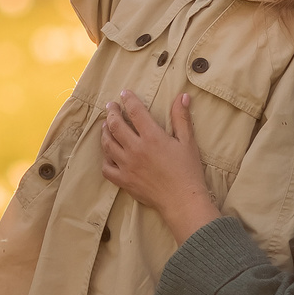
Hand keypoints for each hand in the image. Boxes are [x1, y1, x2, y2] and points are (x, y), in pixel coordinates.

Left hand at [99, 92, 218, 241]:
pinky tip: (108, 153)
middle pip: (116, 125)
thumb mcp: (188, 141)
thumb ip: (181, 118)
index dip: (128, 100)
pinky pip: (107, 168)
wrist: (182, 200)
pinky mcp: (124, 180)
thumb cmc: (188, 171)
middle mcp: (135, 149)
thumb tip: (182, 96)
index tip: (124, 94)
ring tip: (106, 125)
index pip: (135, 111)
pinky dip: (105, 158)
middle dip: (111, 112)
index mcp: (152, 137)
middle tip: (111, 106)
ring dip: (105, 131)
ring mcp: (127, 165)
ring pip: (108, 144)